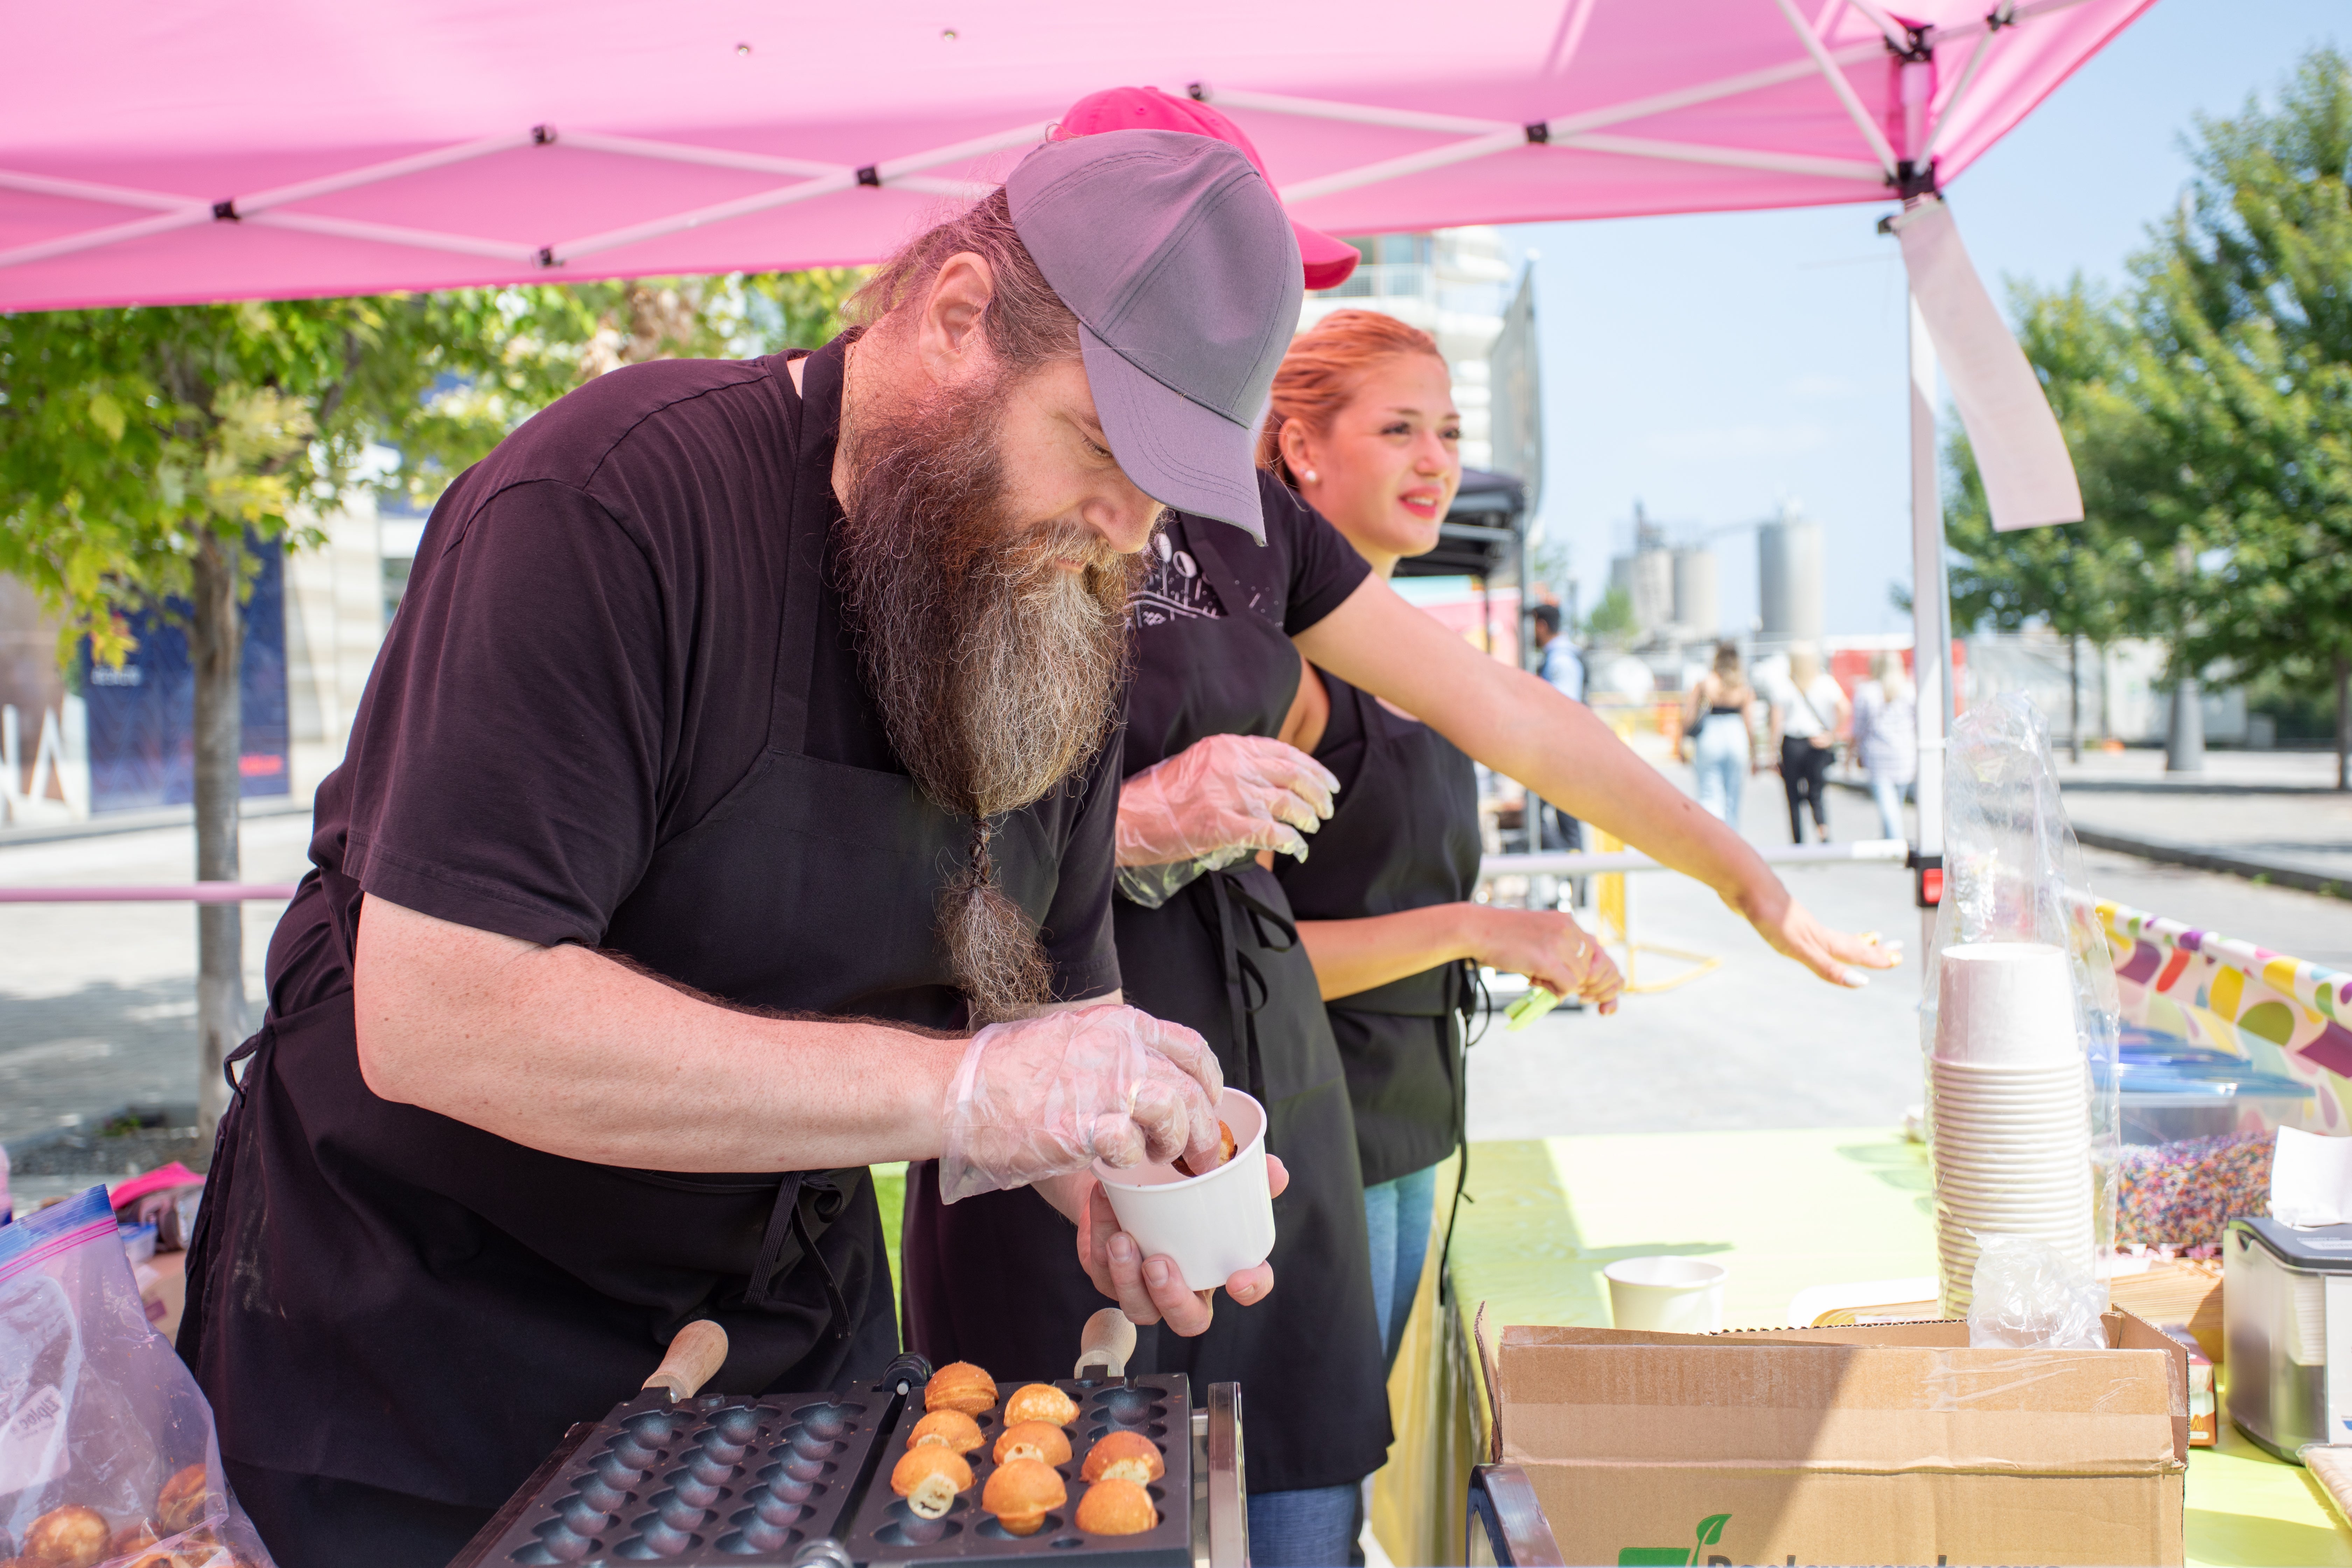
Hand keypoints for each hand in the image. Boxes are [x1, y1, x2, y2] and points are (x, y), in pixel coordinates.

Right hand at [938, 1006, 1224, 1202]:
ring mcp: (1104, 1085)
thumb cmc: (1007, 1072)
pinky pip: (1132, 1148)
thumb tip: (1150, 1076)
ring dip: (1175, 1144)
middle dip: (1204, 1127)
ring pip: (1175, 1114)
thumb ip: (1114, 1052)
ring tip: (1162, 1159)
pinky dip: (1129, 1161)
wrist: (960, 1090)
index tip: (1210, 1104)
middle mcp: (1119, 1048)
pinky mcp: (1085, 1125)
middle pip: (1191, 1088)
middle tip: (1202, 1155)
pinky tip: (1113, 1164)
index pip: (1191, 1047)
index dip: (1210, 1081)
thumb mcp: (1071, 1038)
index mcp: (1118, 1025)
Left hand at [1060, 1155, 1290, 1334]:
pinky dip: (1099, 1237)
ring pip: (1139, 1309)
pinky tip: (1103, 1204)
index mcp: (1218, 1262)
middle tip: (1160, 1265)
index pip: (1247, 1287)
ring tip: (1121, 1240)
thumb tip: (1276, 1170)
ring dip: (1128, 1279)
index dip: (1250, 1289)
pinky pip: (1102, 1271)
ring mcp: (1143, 1287)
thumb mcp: (1210, 1171)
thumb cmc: (1176, 1180)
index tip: (1237, 1279)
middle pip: (1187, 1320)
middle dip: (1173, 1299)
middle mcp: (1184, 1284)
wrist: (1126, 1174)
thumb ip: (1246, 1173)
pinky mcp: (1107, 1275)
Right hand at [1115, 734, 1338, 868]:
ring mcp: (1225, 794)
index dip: (1312, 767)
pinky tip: (1298, 849)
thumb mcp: (1200, 764)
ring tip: (1313, 826)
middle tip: (1328, 808)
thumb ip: (1234, 766)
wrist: (1129, 818)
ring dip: (1306, 816)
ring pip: (1284, 803)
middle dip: (1317, 792)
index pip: (1282, 752)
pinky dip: (1290, 841)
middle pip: (1291, 775)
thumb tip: (1274, 780)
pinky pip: (1270, 832)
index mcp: (1225, 747)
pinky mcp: (1221, 825)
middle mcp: (1229, 765)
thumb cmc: (1162, 797)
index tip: (1328, 782)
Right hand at [1464, 905, 1624, 1014]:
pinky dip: (1556, 991)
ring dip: (1561, 986)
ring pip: (1580, 978)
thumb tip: (1578, 977)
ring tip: (1536, 977)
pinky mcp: (1547, 959)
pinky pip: (1568, 986)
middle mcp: (1568, 929)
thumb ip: (1561, 948)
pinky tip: (1534, 981)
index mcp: (1568, 921)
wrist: (1477, 929)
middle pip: (1592, 967)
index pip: (1598, 953)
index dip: (1597, 976)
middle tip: (1562, 988)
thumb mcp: (1540, 934)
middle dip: (1582, 984)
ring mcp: (1558, 943)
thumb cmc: (1504, 936)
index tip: (1591, 992)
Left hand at [1732, 886, 1902, 986]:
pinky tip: (1814, 934)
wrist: (1746, 886)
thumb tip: (1860, 982)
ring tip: (1867, 940)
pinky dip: (1823, 937)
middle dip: (1873, 949)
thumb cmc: (1772, 917)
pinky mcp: (1784, 920)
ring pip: (1832, 936)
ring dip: (1852, 941)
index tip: (1898, 959)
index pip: (1856, 952)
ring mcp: (1800, 924)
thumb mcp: (1800, 948)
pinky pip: (1812, 933)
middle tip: (1896, 949)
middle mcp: (1815, 931)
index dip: (1877, 959)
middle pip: (1850, 942)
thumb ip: (1828, 966)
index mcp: (1822, 939)